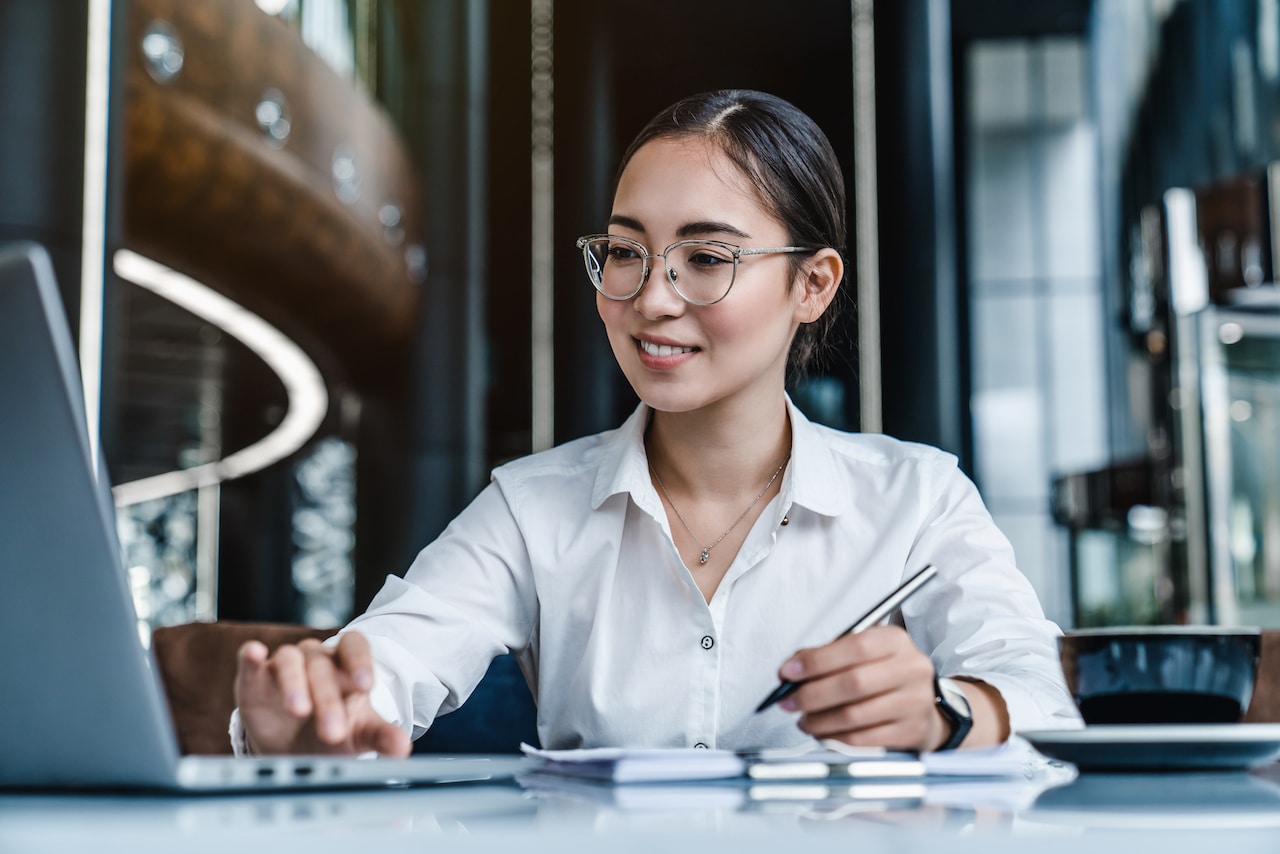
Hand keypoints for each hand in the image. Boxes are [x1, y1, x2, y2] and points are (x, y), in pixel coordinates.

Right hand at [234, 631, 410, 756]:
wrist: (293, 748)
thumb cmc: (332, 731)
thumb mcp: (358, 734)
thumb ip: (381, 735)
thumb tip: (403, 748)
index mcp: (345, 665)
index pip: (355, 646)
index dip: (360, 661)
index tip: (366, 685)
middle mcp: (316, 659)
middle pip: (323, 666)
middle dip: (328, 698)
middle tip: (332, 731)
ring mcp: (284, 665)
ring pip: (290, 660)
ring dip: (295, 683)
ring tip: (299, 709)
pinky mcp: (254, 677)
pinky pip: (250, 658)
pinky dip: (251, 656)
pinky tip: (254, 654)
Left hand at [775, 625, 949, 751]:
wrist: (922, 705)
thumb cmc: (883, 675)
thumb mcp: (862, 653)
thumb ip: (827, 656)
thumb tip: (791, 669)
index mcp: (895, 641)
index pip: (855, 647)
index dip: (817, 661)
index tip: (788, 672)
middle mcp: (910, 669)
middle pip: (854, 683)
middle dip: (812, 694)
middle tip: (789, 701)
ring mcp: (914, 702)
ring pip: (855, 716)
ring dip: (820, 721)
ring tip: (805, 720)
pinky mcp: (911, 732)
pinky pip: (864, 740)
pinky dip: (836, 739)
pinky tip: (823, 734)